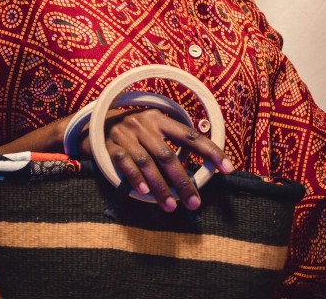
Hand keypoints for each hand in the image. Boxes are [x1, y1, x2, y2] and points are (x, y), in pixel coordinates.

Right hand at [98, 108, 233, 212]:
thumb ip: (173, 141)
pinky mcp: (111, 147)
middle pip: (167, 155)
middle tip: (195, 203)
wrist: (97, 123)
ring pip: (147, 163)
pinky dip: (136, 179)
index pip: (190, 135)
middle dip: (183, 181)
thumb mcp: (154, 127)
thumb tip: (204, 166)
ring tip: (172, 207)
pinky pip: (125, 164)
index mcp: (160, 119)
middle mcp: (144, 125)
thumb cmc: (136, 131)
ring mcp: (126, 136)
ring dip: (161, 187)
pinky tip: (145, 194)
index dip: (210, 151)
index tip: (228, 168)